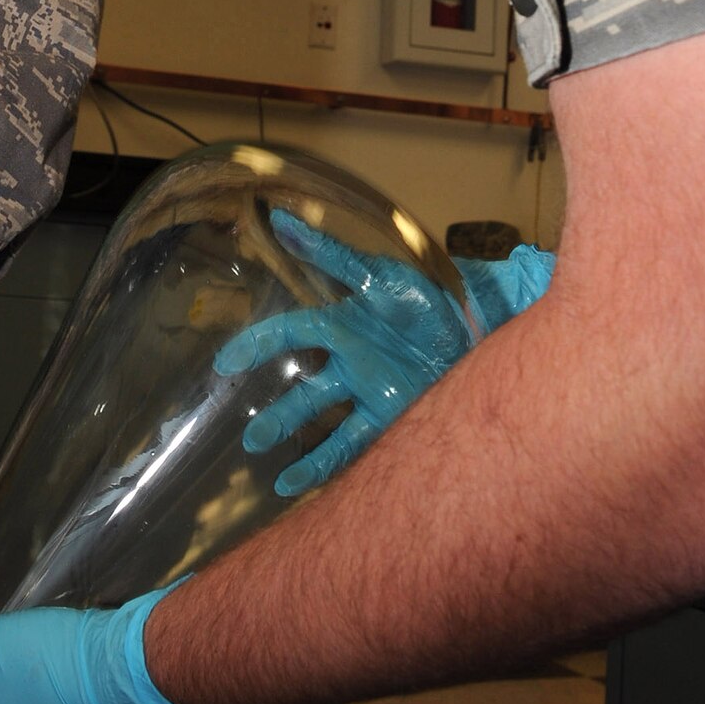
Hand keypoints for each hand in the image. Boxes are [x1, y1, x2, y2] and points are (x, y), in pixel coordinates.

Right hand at [214, 210, 554, 494]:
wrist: (478, 323)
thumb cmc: (425, 293)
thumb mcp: (377, 272)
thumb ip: (329, 253)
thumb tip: (281, 219)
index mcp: (342, 322)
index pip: (290, 333)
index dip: (257, 346)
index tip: (226, 363)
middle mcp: (350, 359)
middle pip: (303, 387)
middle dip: (276, 411)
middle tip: (249, 434)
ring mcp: (369, 389)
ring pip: (322, 419)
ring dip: (294, 439)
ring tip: (263, 462)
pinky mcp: (391, 414)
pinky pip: (351, 442)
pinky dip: (324, 464)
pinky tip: (298, 484)